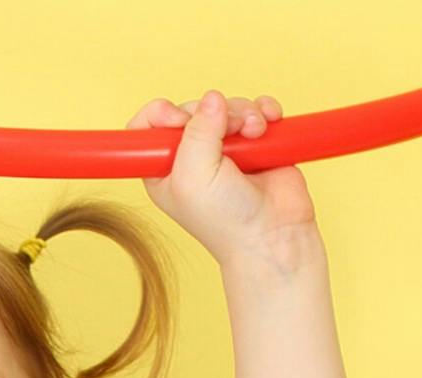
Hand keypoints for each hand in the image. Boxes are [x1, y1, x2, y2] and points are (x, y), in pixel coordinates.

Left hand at [129, 90, 317, 263]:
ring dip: (244, 112)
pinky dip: (264, 110)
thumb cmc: (227, 220)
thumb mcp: (193, 177)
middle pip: (193, 108)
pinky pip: (256, 109)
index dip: (161, 113)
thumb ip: (196, 132)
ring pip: (228, 106)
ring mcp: (225, 148)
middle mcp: (193, 156)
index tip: (179, 120)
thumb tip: (212, 98)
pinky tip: (269, 122)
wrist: (273, 235)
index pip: (148, 125)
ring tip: (254, 133)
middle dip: (213, 112)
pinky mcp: (255, 143)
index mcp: (165, 168)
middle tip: (230, 132)